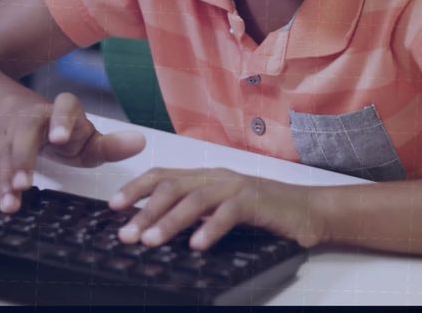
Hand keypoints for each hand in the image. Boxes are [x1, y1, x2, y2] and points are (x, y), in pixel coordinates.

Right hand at [0, 92, 145, 212]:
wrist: (26, 115)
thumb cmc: (67, 132)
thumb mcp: (91, 138)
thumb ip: (112, 144)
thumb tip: (140, 142)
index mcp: (64, 110)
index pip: (63, 108)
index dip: (60, 122)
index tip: (58, 138)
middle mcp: (34, 116)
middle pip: (25, 132)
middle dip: (23, 158)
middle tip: (25, 183)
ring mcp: (12, 129)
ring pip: (6, 151)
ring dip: (6, 177)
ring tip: (10, 202)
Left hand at [109, 168, 326, 250]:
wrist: (308, 212)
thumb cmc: (263, 215)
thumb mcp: (220, 212)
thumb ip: (192, 215)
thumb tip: (153, 230)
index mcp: (204, 177)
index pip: (162, 175)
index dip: (135, 188)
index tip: (113, 207)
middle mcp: (216, 177)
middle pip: (172, 187)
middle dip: (144, 211)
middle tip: (125, 234)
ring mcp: (236, 187)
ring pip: (194, 199)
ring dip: (169, 221)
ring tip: (151, 241)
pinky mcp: (256, 202)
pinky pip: (228, 213)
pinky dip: (210, 229)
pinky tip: (196, 246)